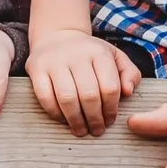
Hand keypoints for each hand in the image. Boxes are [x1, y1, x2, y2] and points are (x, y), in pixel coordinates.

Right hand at [25, 29, 141, 136]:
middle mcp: (76, 54)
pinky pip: (45, 97)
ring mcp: (54, 61)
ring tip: (81, 130)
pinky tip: (64, 120)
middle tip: (96, 130)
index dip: (111, 109)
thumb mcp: (115, 57)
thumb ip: (129, 73)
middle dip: (95, 118)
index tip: (109, 121)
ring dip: (76, 120)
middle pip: (89, 95)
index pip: (109, 87)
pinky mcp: (36, 68)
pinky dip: (55, 114)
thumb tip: (128, 92)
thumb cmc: (90, 54)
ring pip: (67, 98)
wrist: (57, 36)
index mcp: (99, 52)